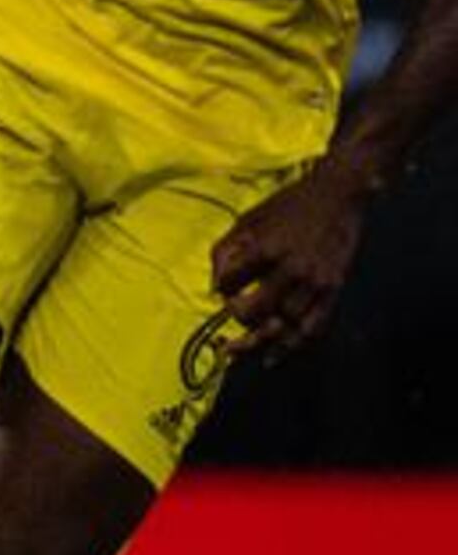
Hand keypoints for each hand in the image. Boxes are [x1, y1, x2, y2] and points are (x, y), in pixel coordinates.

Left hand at [209, 166, 370, 356]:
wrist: (339, 196)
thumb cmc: (288, 205)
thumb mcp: (250, 218)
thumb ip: (227, 249)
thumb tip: (215, 284)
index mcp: (267, 248)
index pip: (233, 281)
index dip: (224, 289)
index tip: (222, 292)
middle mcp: (292, 269)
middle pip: (257, 311)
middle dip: (238, 323)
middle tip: (227, 331)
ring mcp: (316, 282)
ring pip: (285, 325)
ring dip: (261, 342)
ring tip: (241, 352)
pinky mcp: (333, 290)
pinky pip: (313, 326)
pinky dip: (294, 346)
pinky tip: (275, 358)